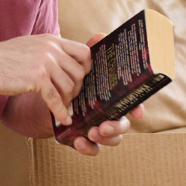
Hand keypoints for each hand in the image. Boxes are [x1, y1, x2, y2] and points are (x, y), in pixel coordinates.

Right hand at [0, 34, 91, 125]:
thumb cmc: (5, 58)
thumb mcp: (31, 45)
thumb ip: (50, 50)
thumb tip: (67, 62)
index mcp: (52, 40)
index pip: (84, 52)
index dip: (87, 68)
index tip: (82, 79)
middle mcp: (51, 49)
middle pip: (79, 72)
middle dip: (78, 88)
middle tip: (71, 97)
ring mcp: (44, 63)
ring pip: (70, 86)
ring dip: (68, 100)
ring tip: (63, 106)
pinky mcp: (37, 78)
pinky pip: (56, 98)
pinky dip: (61, 111)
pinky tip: (63, 120)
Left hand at [68, 32, 141, 155]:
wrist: (48, 98)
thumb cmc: (71, 81)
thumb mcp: (79, 67)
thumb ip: (90, 54)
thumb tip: (101, 36)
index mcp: (115, 97)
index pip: (133, 102)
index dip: (138, 107)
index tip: (136, 111)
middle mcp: (112, 115)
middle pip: (124, 125)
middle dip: (117, 127)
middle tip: (104, 125)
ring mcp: (101, 129)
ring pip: (113, 139)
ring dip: (105, 138)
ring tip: (91, 132)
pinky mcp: (87, 140)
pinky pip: (94, 150)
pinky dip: (88, 148)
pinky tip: (78, 141)